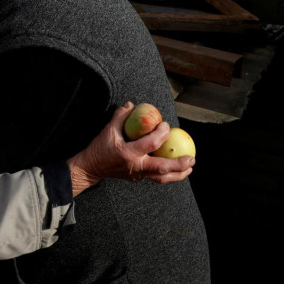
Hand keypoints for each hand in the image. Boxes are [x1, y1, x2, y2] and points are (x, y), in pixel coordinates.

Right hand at [67, 102, 194, 194]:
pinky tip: (176, 168)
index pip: (151, 144)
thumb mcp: (107, 129)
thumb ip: (120, 116)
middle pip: (162, 169)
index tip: (167, 125)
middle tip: (191, 158)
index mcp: (128, 153)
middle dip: (179, 164)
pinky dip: (168, 174)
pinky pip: (156, 177)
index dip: (161, 134)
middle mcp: (135, 167)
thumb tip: (132, 104)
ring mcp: (137, 175)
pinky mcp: (138, 178)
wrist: (91, 168)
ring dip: (178, 174)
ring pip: (161, 178)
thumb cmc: (100, 148)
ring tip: (189, 168)